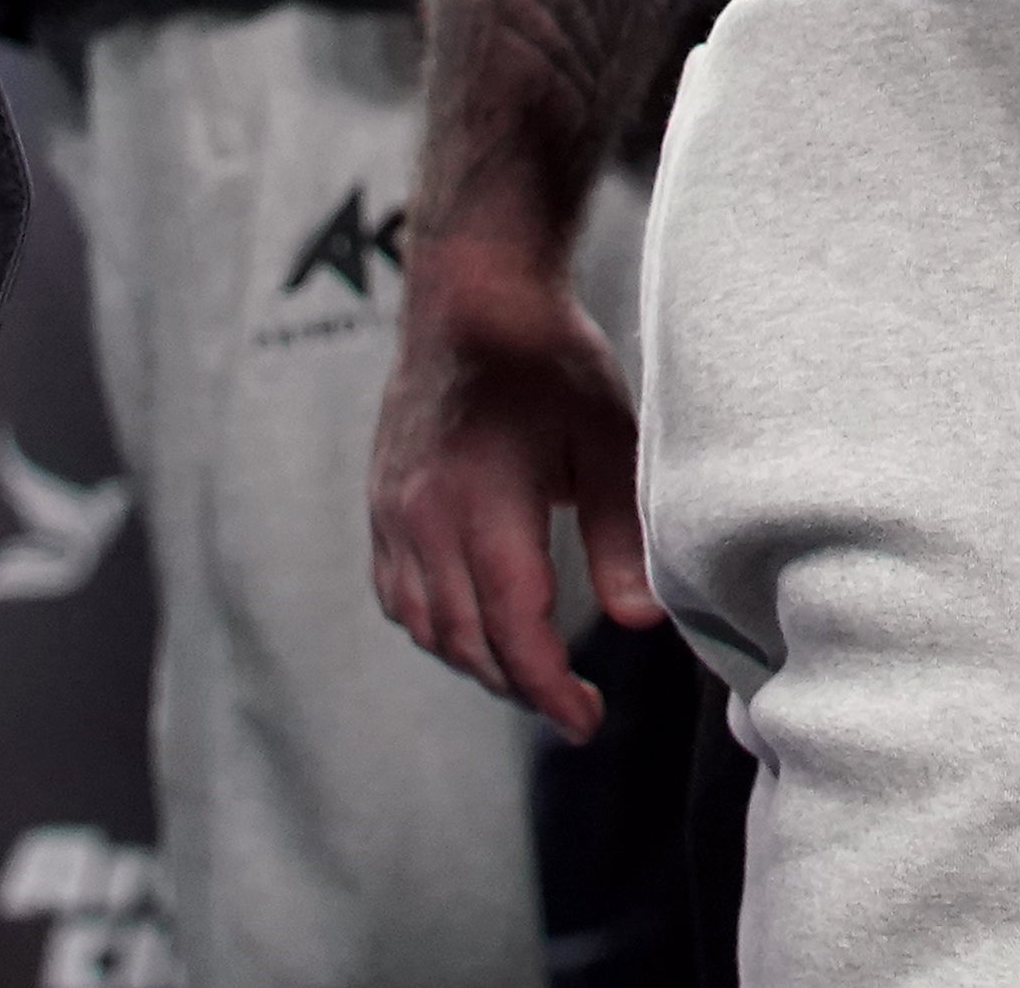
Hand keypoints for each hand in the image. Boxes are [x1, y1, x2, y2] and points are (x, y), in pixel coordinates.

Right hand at [368, 228, 653, 736]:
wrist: (472, 298)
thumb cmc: (550, 362)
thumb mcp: (608, 440)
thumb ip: (620, 535)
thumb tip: (638, 622)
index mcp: (480, 505)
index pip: (511, 628)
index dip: (548, 687)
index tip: (585, 721)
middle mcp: (421, 519)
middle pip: (464, 639)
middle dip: (519, 685)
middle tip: (571, 709)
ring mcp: (392, 513)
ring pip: (424, 624)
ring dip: (475, 661)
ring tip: (530, 675)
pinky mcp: (381, 503)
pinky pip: (397, 593)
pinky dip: (435, 626)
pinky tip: (472, 628)